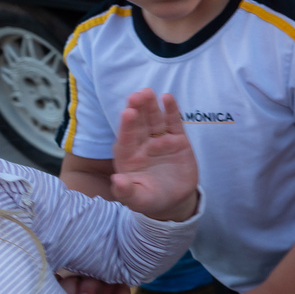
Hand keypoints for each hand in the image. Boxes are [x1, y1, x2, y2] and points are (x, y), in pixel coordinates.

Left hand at [111, 90, 198, 222]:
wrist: (173, 201)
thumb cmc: (150, 200)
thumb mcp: (137, 200)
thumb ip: (126, 191)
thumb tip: (117, 180)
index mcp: (128, 158)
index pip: (126, 139)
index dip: (127, 126)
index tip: (128, 112)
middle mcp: (142, 146)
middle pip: (139, 124)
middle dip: (138, 110)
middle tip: (137, 95)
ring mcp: (159, 141)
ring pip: (154, 120)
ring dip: (151, 106)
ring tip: (148, 92)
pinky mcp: (177, 140)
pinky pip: (173, 123)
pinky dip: (171, 111)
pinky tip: (167, 98)